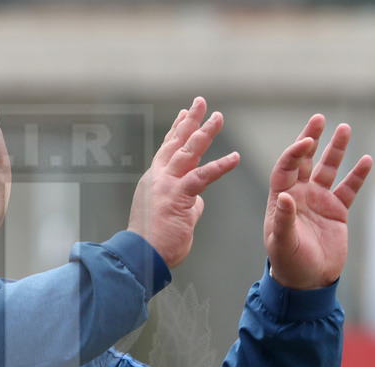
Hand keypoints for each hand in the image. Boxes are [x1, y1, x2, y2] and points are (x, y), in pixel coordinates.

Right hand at [127, 97, 239, 267]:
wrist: (140, 256)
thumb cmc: (155, 243)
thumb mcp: (173, 218)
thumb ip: (187, 205)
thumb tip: (199, 200)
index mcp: (154, 182)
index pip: (166, 151)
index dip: (176, 131)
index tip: (184, 114)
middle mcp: (157, 178)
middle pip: (176, 143)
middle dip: (190, 121)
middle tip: (201, 102)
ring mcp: (166, 185)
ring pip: (188, 153)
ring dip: (204, 133)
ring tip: (218, 117)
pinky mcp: (177, 196)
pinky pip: (202, 177)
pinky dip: (219, 166)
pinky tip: (234, 157)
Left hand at [264, 115, 372, 289]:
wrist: (307, 281)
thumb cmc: (288, 263)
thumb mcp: (282, 243)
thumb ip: (283, 220)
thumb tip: (284, 197)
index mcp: (280, 200)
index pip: (286, 169)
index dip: (294, 154)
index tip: (306, 142)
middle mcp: (299, 195)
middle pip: (304, 161)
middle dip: (310, 140)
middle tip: (319, 119)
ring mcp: (319, 201)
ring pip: (328, 170)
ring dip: (335, 150)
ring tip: (344, 128)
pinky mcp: (337, 211)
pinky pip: (348, 188)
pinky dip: (357, 175)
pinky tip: (365, 160)